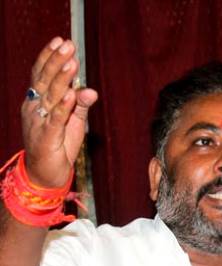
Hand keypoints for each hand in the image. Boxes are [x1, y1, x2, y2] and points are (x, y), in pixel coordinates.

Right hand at [20, 36, 97, 187]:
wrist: (45, 173)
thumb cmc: (58, 145)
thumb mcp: (72, 121)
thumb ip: (80, 105)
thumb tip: (91, 89)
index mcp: (38, 101)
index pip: (41, 74)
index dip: (50, 57)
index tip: (62, 41)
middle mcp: (35, 108)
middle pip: (45, 80)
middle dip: (57, 62)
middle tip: (68, 45)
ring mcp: (39, 122)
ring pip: (51, 96)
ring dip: (62, 78)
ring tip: (72, 63)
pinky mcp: (47, 137)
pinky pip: (56, 119)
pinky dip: (64, 106)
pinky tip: (71, 94)